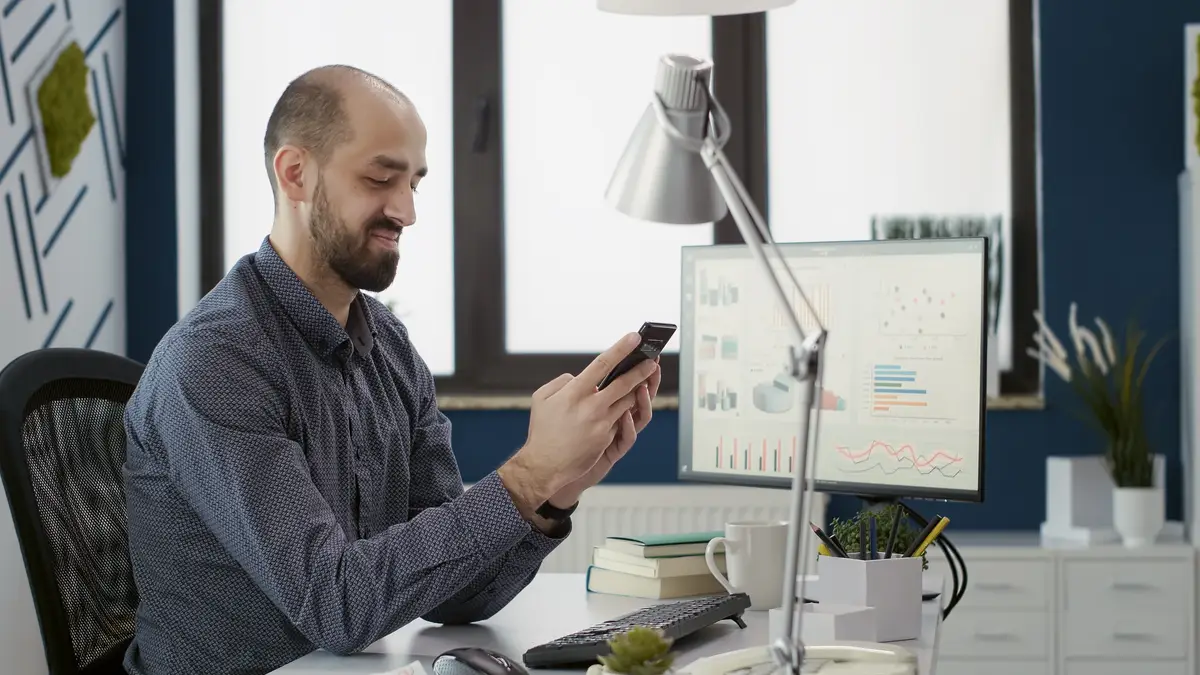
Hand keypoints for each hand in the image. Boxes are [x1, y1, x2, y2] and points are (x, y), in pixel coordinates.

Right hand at [497, 333, 657, 514]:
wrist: (544, 465)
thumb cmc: (542, 430)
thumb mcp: (542, 398)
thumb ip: (562, 382)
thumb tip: (579, 377)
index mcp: (574, 392)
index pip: (603, 364)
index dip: (621, 348)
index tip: (634, 337)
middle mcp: (591, 406)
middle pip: (624, 383)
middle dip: (641, 370)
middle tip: (652, 360)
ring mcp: (601, 423)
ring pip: (627, 402)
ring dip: (637, 390)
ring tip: (645, 380)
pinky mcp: (606, 439)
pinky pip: (621, 420)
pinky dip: (625, 412)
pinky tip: (630, 405)